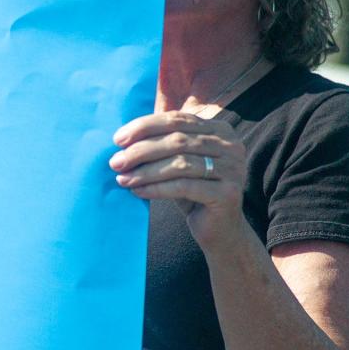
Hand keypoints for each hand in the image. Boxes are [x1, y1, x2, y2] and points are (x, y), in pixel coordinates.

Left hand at [109, 110, 246, 247]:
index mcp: (219, 129)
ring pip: (179, 164)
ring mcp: (233, 169)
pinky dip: (156, 188)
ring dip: (145, 171)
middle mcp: (231, 146)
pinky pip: (184, 187)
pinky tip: (137, 191)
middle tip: (115, 162)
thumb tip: (121, 138)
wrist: (219, 229)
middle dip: (140, 150)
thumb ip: (159, 145)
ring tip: (122, 179)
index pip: (176, 119)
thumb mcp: (177, 162)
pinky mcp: (227, 193)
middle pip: (177, 140)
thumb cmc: (192, 192)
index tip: (117, 139)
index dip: (145, 127)